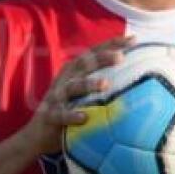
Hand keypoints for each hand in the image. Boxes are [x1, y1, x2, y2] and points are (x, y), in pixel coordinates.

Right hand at [18, 35, 134, 155]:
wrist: (39, 134)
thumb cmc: (70, 109)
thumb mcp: (84, 93)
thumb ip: (102, 83)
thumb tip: (135, 79)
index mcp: (75, 71)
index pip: (94, 53)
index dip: (111, 44)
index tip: (133, 39)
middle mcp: (66, 80)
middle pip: (84, 64)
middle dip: (102, 59)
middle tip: (121, 57)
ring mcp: (56, 97)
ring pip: (72, 87)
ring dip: (88, 84)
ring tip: (105, 84)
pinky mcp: (50, 115)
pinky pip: (61, 115)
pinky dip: (71, 115)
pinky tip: (84, 117)